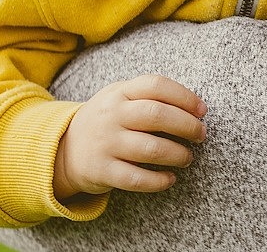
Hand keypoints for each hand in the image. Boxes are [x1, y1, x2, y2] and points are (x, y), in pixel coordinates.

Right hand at [53, 74, 206, 200]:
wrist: (63, 149)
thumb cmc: (106, 120)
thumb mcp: (119, 97)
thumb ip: (150, 96)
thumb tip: (194, 107)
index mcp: (119, 92)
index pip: (156, 86)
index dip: (185, 97)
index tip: (202, 110)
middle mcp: (112, 115)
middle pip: (157, 115)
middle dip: (187, 126)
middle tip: (201, 135)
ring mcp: (106, 143)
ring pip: (151, 149)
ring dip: (178, 155)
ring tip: (187, 157)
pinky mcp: (103, 171)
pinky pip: (137, 179)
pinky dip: (159, 181)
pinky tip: (170, 178)